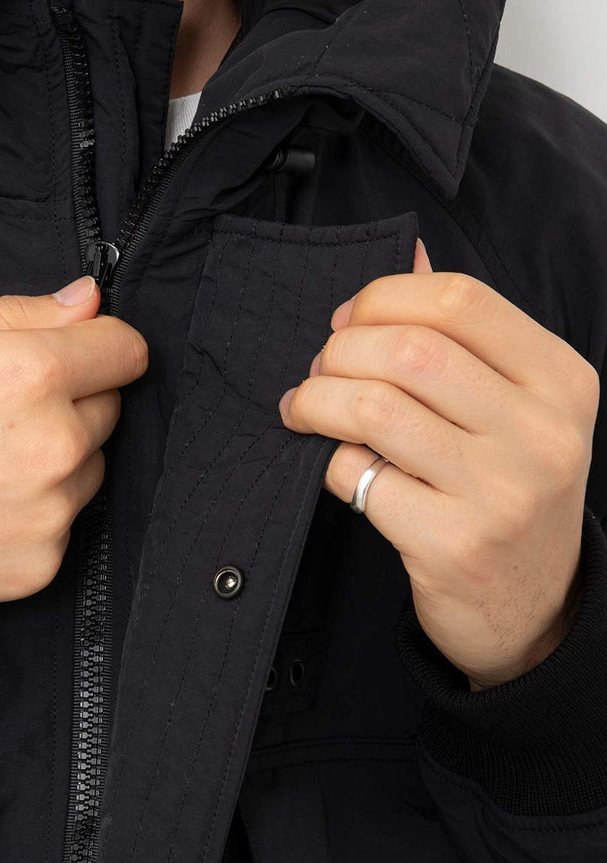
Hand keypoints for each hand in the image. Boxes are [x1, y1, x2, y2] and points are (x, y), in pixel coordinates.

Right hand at [0, 276, 147, 621]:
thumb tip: (87, 301)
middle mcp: (54, 446)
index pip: (126, 350)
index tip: (74, 354)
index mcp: (27, 374)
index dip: (99, 346)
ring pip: (91, 469)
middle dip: (70, 403)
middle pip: (109, 409)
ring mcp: (51, 513)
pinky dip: (35, 514)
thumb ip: (14, 311)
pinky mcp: (42, 565)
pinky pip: (66, 523)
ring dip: (57, 461)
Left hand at [278, 239, 598, 689]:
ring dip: (317, 402)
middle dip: (339, 351)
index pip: (461, 301)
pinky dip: (330, 463)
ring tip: (303, 410)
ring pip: (375, 410)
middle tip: (317, 371)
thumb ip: (466, 336)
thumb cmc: (508, 490)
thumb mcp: (514, 408)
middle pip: (411, 350)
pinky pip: (359, 477)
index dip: (383, 298)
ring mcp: (501, 493)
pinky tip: (337, 466)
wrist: (531, 605)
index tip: (347, 320)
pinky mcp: (452, 545)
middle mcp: (542, 434)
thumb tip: (409, 255)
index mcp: (562, 380)